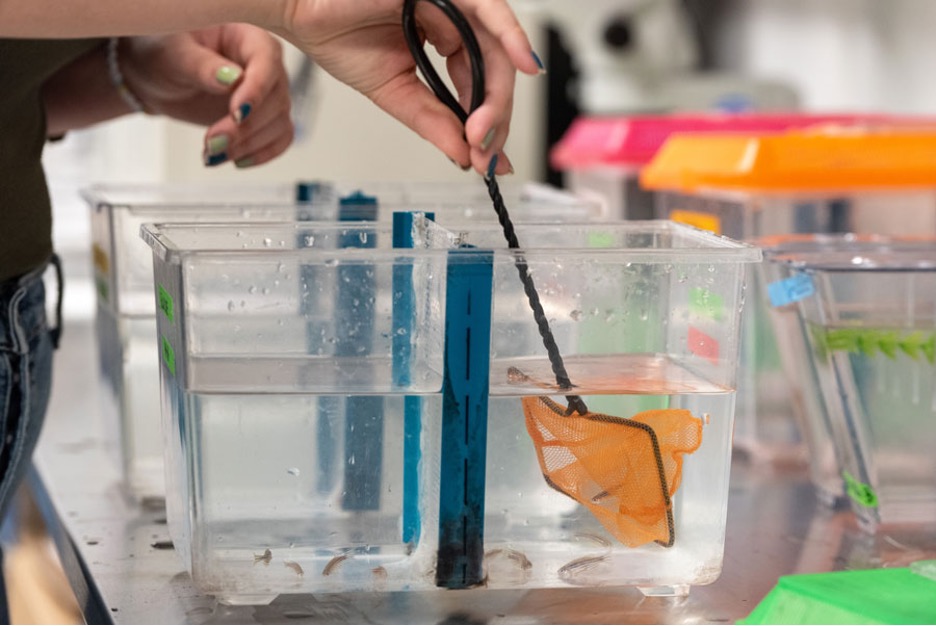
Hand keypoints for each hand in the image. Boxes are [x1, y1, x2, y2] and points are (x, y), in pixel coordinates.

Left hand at [121, 24, 292, 166]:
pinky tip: (237, 160)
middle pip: (275, 100)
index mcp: (248, 37)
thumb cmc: (165, 53)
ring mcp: (269, 93)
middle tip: (212, 142)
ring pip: (279, 124)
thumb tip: (231, 79)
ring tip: (213, 153)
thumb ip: (203, 66)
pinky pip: (280, 138)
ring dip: (248, 145)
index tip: (236, 114)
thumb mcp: (175, 55)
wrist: (159, 78)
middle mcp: (266, 65)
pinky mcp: (266, 118)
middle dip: (245, 128)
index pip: (267, 62)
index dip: (256, 90)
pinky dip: (262, 153)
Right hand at [277, 0, 542, 174]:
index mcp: (442, 44)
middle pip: (494, 73)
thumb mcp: (395, 93)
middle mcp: (454, 22)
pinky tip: (526, 64)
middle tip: (484, 152)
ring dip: (498, 95)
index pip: (478, 88)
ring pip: (496, 50)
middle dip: (494, 118)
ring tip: (486, 131)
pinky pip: (491, 10)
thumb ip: (434, 122)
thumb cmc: (337, 36)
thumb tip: (464, 156)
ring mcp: (453, 2)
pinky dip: (512, 36)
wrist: (300, 11)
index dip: (486, 126)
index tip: (487, 162)